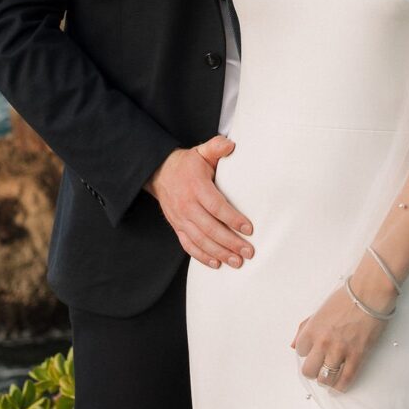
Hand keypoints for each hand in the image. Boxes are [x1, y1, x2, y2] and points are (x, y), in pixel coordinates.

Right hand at [146, 136, 253, 268]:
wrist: (159, 173)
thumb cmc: (188, 164)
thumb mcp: (201, 152)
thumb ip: (216, 147)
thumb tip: (231, 145)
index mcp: (196, 187)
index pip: (216, 206)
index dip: (232, 218)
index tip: (249, 229)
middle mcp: (187, 205)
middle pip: (210, 228)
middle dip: (231, 242)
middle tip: (249, 252)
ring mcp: (181, 218)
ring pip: (201, 240)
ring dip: (219, 253)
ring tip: (237, 262)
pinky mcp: (177, 227)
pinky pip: (188, 245)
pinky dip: (202, 257)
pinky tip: (216, 263)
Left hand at [292, 282, 382, 391]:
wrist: (369, 294)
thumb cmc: (346, 298)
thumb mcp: (319, 310)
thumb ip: (304, 328)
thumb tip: (294, 345)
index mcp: (312, 330)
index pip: (300, 352)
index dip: (307, 353)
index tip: (313, 352)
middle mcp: (322, 342)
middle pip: (309, 370)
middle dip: (313, 371)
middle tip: (319, 369)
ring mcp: (340, 350)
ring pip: (325, 379)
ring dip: (326, 381)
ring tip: (329, 379)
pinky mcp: (357, 355)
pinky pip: (346, 379)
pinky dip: (341, 387)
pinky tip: (339, 387)